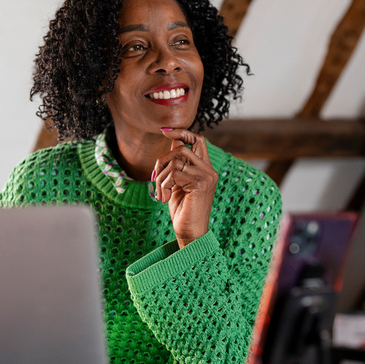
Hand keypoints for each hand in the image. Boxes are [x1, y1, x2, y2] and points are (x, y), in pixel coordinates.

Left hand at [152, 128, 217, 247]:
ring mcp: (206, 177)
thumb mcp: (177, 183)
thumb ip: (177, 164)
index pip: (198, 140)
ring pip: (175, 161)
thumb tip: (171, 141)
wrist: (190, 232)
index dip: (182, 132)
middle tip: (155, 178)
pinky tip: (164, 198)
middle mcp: (209, 171)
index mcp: (205, 169)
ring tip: (161, 193)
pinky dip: (163, 185)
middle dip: (162, 161)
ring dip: (160, 177)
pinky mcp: (200, 184)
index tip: (164, 131)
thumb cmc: (182, 210)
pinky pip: (174, 174)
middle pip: (181, 148)